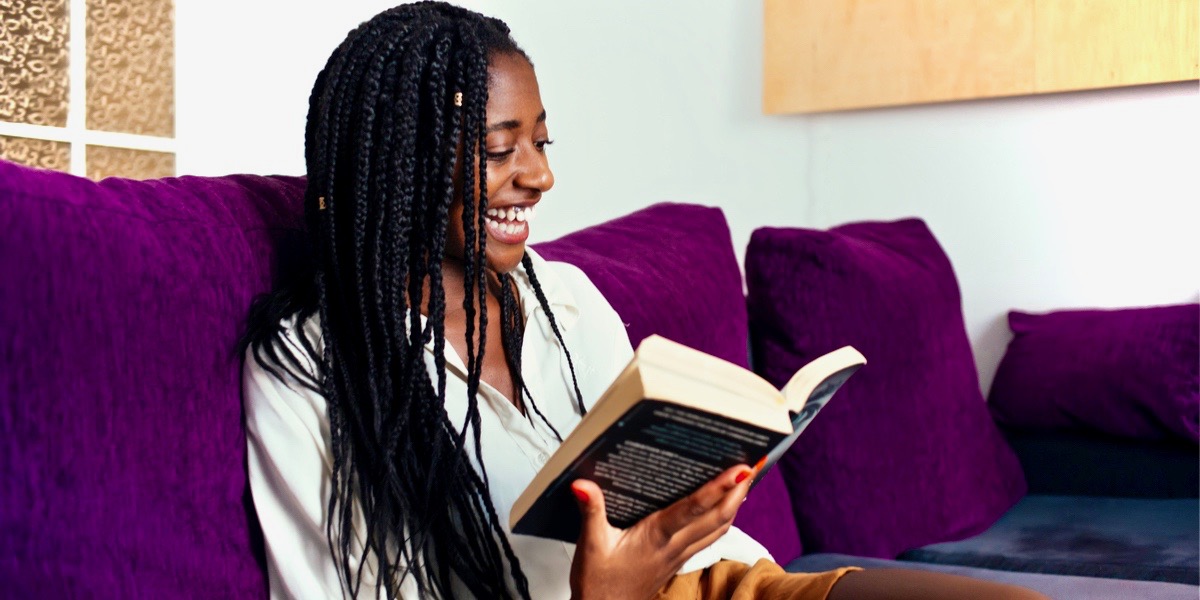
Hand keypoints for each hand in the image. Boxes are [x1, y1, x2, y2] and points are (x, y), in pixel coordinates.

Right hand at [568, 464, 752, 599]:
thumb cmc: (599, 583)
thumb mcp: (590, 545)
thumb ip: (591, 511)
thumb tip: (583, 484)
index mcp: (656, 537)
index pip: (694, 508)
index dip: (719, 488)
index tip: (739, 470)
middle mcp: (673, 545)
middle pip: (717, 518)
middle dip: (738, 493)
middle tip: (754, 468)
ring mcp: (678, 555)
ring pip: (717, 529)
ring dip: (734, 506)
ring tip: (745, 483)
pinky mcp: (676, 561)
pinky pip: (708, 539)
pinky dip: (721, 521)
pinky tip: (723, 511)